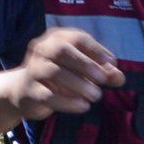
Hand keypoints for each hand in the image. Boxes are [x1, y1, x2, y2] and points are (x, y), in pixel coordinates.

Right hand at [0, 27, 125, 119]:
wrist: (24, 91)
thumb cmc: (61, 76)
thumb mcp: (83, 71)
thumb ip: (104, 73)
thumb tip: (119, 77)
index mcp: (57, 38)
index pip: (77, 38)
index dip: (96, 50)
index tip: (112, 64)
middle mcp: (41, 49)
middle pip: (61, 51)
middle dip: (85, 64)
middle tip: (103, 79)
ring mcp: (33, 69)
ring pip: (53, 72)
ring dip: (78, 83)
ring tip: (96, 95)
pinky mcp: (29, 91)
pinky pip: (47, 95)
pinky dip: (67, 101)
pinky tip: (83, 106)